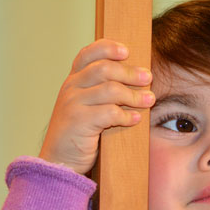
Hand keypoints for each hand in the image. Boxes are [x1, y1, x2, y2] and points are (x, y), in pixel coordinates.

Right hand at [39, 39, 153, 173]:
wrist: (59, 162)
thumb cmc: (79, 135)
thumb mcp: (86, 107)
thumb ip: (101, 92)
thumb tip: (136, 80)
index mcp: (73, 81)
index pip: (88, 54)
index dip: (107, 48)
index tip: (127, 51)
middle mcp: (71, 88)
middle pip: (104, 69)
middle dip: (130, 73)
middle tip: (148, 78)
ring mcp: (73, 104)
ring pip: (110, 90)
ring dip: (134, 96)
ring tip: (149, 100)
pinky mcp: (79, 122)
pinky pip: (109, 113)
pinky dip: (127, 116)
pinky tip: (136, 119)